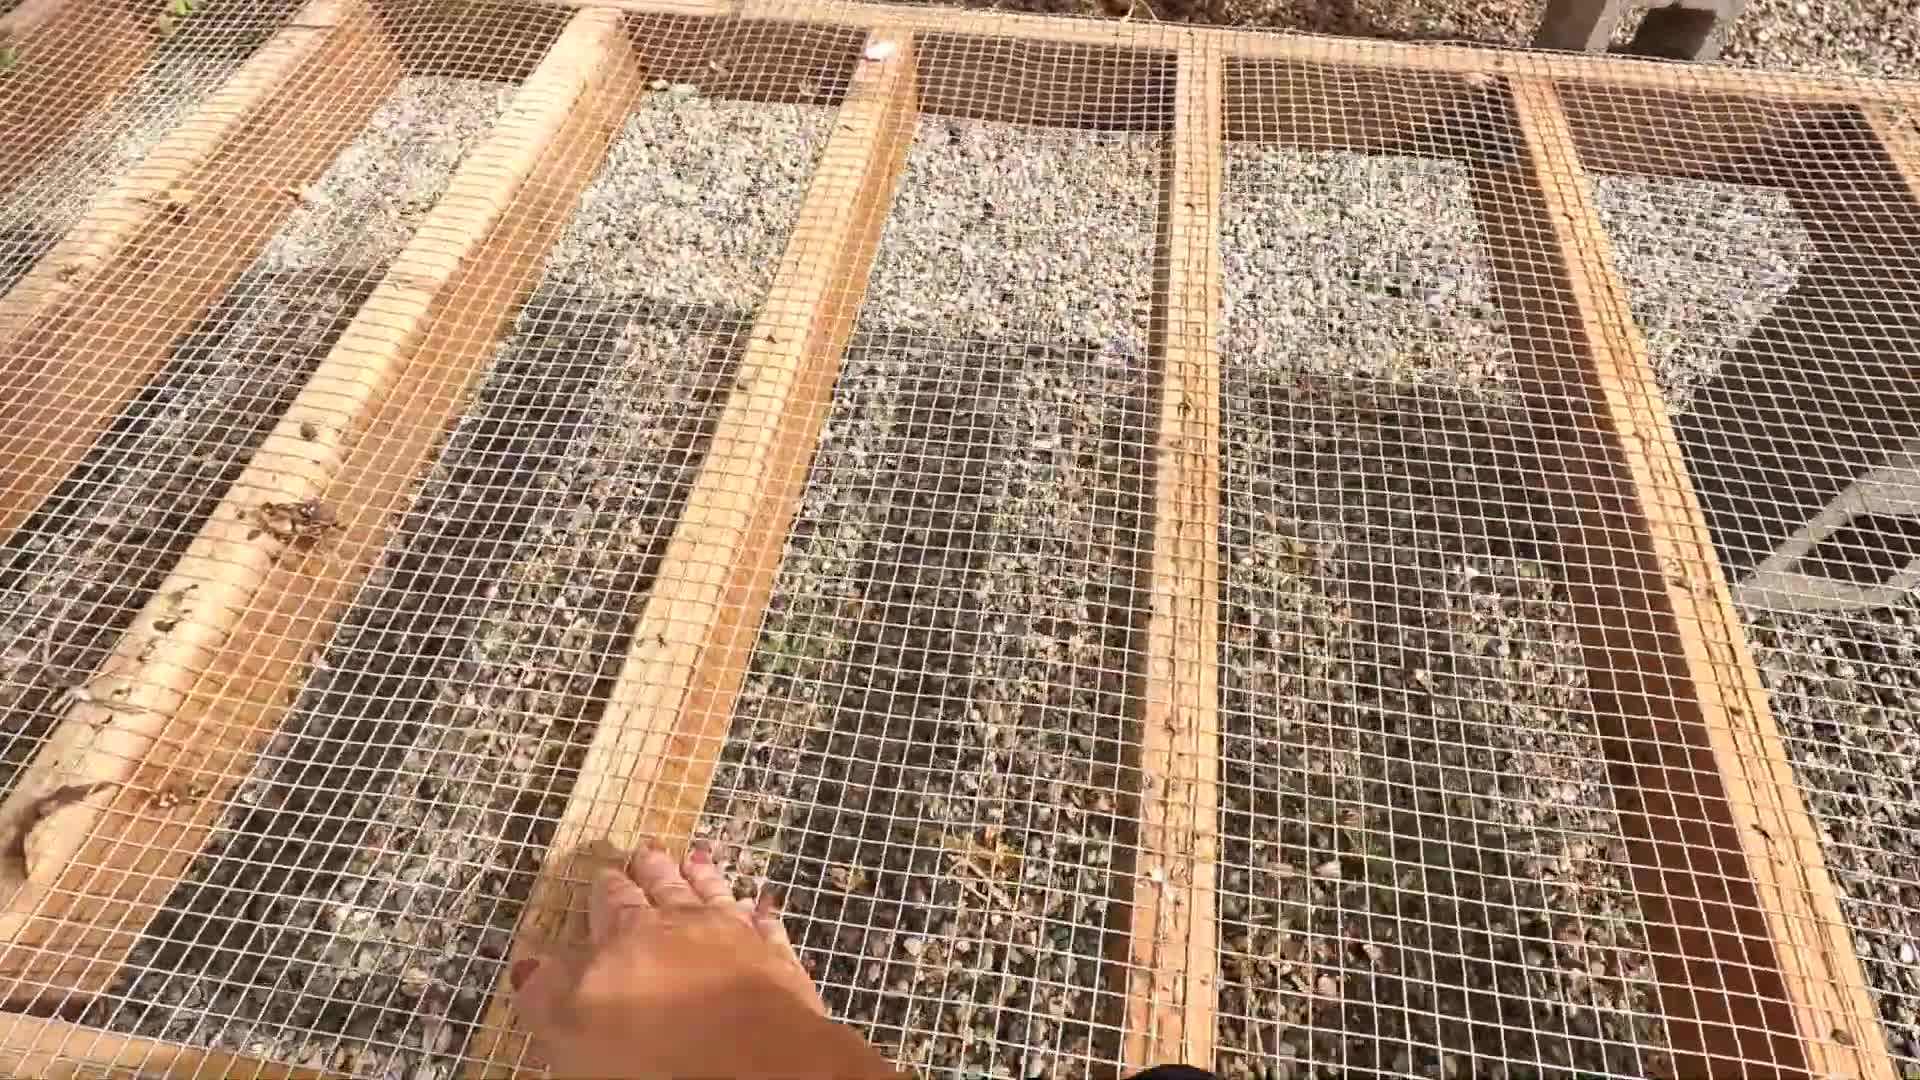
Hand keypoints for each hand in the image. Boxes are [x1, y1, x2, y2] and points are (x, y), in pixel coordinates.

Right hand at [509, 841, 895, 1077]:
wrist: (749, 1059)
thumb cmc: (652, 1049)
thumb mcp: (573, 1028)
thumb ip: (548, 994)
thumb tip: (528, 966)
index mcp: (629, 936)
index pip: (612, 903)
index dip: (607, 888)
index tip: (605, 872)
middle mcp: (684, 924)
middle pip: (665, 888)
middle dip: (653, 869)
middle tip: (647, 851)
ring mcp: (737, 938)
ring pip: (716, 895)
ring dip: (705, 876)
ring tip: (697, 857)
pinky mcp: (778, 962)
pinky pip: (768, 925)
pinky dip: (762, 912)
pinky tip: (761, 902)